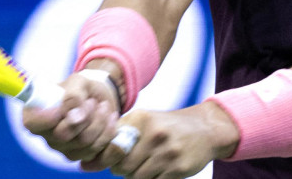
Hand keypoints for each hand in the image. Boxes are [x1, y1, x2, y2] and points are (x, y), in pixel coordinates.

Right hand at [22, 71, 120, 162]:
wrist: (97, 98)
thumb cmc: (80, 88)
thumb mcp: (77, 83)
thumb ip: (73, 96)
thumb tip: (76, 116)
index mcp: (35, 114)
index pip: (33, 123)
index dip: (49, 117)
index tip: (66, 106)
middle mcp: (45, 135)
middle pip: (63, 135)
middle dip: (84, 116)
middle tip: (93, 102)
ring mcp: (62, 148)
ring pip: (83, 143)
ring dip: (99, 122)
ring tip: (103, 106)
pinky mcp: (80, 155)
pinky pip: (96, 150)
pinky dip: (107, 132)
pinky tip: (110, 118)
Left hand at [89, 102, 238, 178]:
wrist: (206, 129)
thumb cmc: (167, 127)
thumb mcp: (145, 121)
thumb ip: (118, 136)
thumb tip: (85, 162)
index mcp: (141, 120)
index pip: (111, 145)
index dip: (102, 158)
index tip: (93, 163)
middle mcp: (153, 134)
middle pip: (121, 166)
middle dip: (120, 169)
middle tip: (128, 164)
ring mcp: (167, 152)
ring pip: (136, 177)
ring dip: (135, 176)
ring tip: (144, 165)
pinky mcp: (178, 168)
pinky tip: (157, 169)